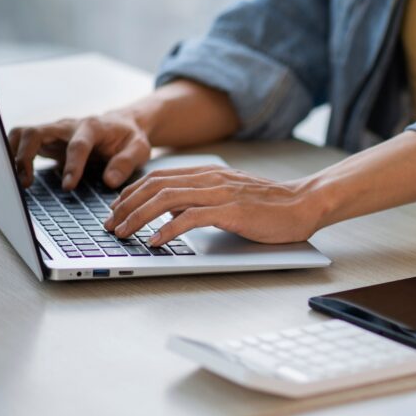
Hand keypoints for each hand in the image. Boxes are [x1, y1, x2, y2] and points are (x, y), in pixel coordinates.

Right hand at [8, 111, 150, 190]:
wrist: (123, 124)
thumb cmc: (130, 138)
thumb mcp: (139, 149)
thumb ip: (126, 163)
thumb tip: (109, 181)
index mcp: (92, 127)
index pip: (77, 145)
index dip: (72, 165)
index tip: (69, 186)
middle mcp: (68, 126)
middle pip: (37, 132)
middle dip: (26, 156)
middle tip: (26, 182)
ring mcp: (54, 132)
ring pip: (23, 133)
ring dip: (13, 154)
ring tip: (15, 180)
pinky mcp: (47, 140)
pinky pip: (22, 141)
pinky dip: (12, 154)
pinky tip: (13, 174)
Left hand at [104, 166, 322, 244]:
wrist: (304, 204)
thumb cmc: (271, 206)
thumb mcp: (230, 197)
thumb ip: (202, 201)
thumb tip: (172, 215)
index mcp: (208, 174)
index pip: (159, 178)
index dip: (132, 193)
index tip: (116, 210)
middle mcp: (210, 179)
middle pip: (155, 186)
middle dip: (126, 206)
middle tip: (110, 225)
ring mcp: (220, 193)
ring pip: (167, 199)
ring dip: (139, 217)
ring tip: (124, 233)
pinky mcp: (231, 211)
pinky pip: (191, 218)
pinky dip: (168, 230)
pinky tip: (156, 242)